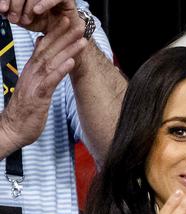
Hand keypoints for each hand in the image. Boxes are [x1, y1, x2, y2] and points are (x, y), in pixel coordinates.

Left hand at [0, 0, 79, 33]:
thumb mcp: (28, 22)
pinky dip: (44, 4)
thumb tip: (4, 12)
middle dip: (15, 4)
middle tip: (14, 17)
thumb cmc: (49, 26)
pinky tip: (37, 11)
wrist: (67, 34)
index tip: (2, 9)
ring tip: (26, 19)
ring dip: (28, 7)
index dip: (7, 0)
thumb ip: (16, 16)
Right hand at [0, 15, 84, 154]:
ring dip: (68, 49)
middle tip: (77, 23)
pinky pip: (51, 80)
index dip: (56, 33)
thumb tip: (41, 51)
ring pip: (52, 61)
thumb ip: (38, 69)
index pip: (44, 47)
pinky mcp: (38, 95)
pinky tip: (71, 62)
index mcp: (32, 70)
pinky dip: (61, 70)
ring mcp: (35, 83)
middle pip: (49, 50)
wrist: (12, 128)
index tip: (67, 22)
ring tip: (81, 39)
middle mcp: (33, 73)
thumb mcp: (32, 86)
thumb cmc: (25, 110)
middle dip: (64, 35)